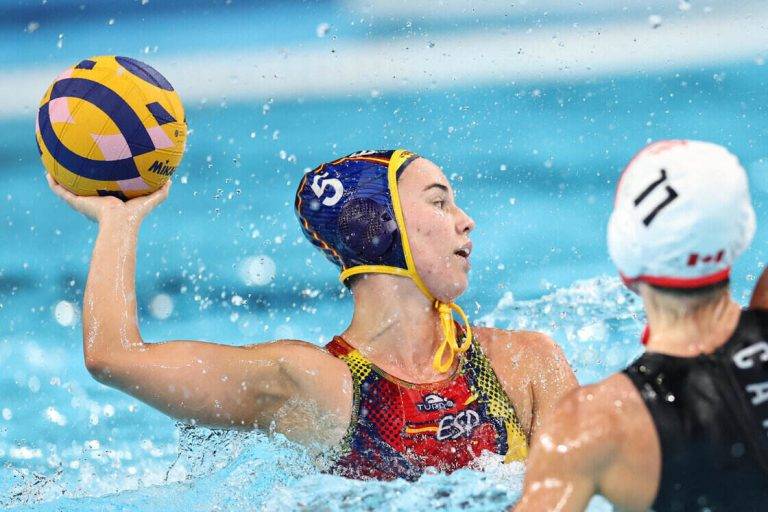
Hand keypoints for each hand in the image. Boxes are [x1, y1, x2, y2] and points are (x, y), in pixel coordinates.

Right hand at [46, 173, 171, 223]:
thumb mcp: (150, 200)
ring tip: (54, 164)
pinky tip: (48, 171)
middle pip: (85, 188)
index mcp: (110, 201)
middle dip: (80, 178)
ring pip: (68, 188)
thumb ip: (161, 191)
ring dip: (61, 178)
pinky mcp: (75, 201)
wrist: (119, 222)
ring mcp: (83, 202)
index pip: (105, 188)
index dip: (102, 179)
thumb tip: (171, 179)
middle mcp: (95, 201)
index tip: (101, 168)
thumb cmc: (135, 215)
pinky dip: (53, 182)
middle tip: (77, 163)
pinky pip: (59, 191)